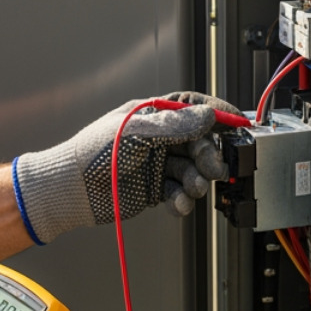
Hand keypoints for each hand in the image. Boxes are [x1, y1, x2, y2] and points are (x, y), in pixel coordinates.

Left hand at [13, 91, 240, 243]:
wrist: (72, 190)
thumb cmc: (92, 153)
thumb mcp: (136, 132)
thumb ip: (175, 125)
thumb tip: (206, 115)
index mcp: (153, 115)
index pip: (193, 107)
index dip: (217, 113)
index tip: (238, 123)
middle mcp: (158, 138)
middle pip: (199, 142)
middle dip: (209, 155)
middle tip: (213, 168)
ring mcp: (156, 163)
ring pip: (192, 169)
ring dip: (197, 180)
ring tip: (192, 188)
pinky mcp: (154, 189)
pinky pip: (179, 192)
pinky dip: (182, 200)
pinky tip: (178, 203)